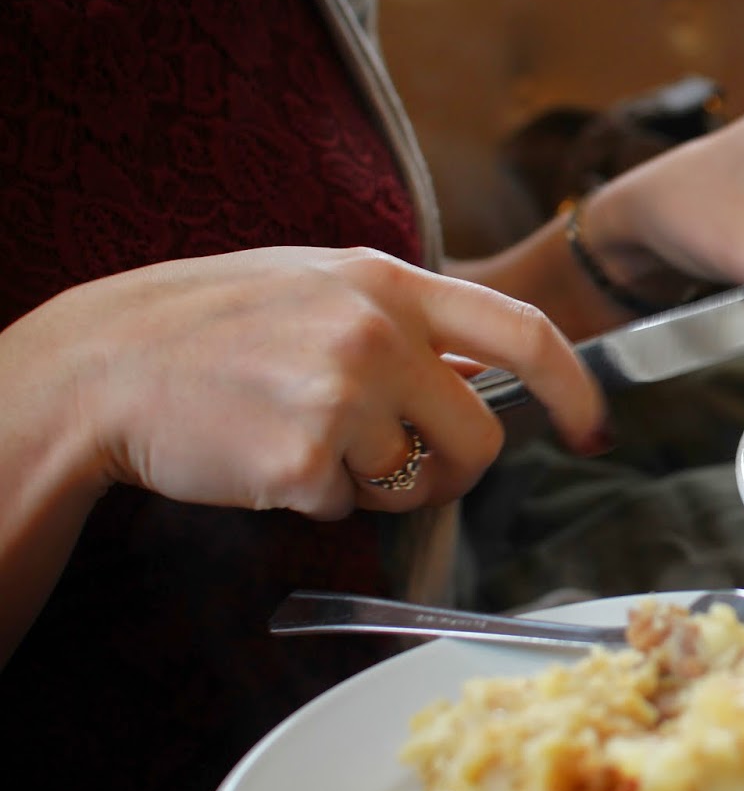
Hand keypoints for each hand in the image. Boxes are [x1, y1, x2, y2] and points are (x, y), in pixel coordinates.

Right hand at [24, 246, 605, 519]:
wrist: (104, 364)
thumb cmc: (214, 328)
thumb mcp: (319, 289)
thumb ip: (408, 325)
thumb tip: (486, 377)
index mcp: (389, 282)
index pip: (525, 330)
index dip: (575, 388)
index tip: (593, 429)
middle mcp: (378, 332)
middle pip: (483, 437)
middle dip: (455, 470)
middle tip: (398, 465)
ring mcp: (343, 395)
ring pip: (417, 482)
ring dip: (375, 485)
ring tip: (305, 438)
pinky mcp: (305, 459)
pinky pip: (349, 508)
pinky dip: (317, 500)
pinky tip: (266, 457)